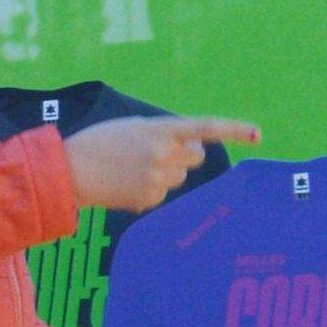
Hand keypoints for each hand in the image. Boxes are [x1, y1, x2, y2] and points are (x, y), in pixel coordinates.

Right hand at [61, 113, 254, 217]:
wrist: (69, 170)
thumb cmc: (100, 143)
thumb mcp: (134, 127)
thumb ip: (166, 134)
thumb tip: (194, 152)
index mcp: (160, 130)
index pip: (206, 128)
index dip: (234, 130)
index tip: (258, 134)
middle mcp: (163, 155)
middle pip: (196, 156)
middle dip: (184, 154)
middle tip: (155, 151)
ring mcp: (158, 179)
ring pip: (179, 176)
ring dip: (165, 171)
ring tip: (132, 167)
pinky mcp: (149, 199)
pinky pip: (162, 193)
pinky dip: (148, 188)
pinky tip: (126, 183)